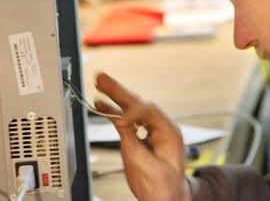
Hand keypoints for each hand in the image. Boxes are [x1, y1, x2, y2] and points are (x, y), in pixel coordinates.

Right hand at [94, 73, 191, 200]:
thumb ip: (137, 147)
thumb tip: (122, 127)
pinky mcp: (138, 137)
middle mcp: (159, 127)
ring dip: (114, 97)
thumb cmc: (167, 188)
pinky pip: (124, 120)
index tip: (120, 122)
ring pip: (130, 109)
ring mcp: (148, 131)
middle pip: (138, 104)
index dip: (132, 112)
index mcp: (169, 132)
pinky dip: (112, 112)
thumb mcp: (153, 170)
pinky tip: (101, 104)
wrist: (166, 199)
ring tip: (100, 84)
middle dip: (120, 92)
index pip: (149, 111)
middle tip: (104, 79)